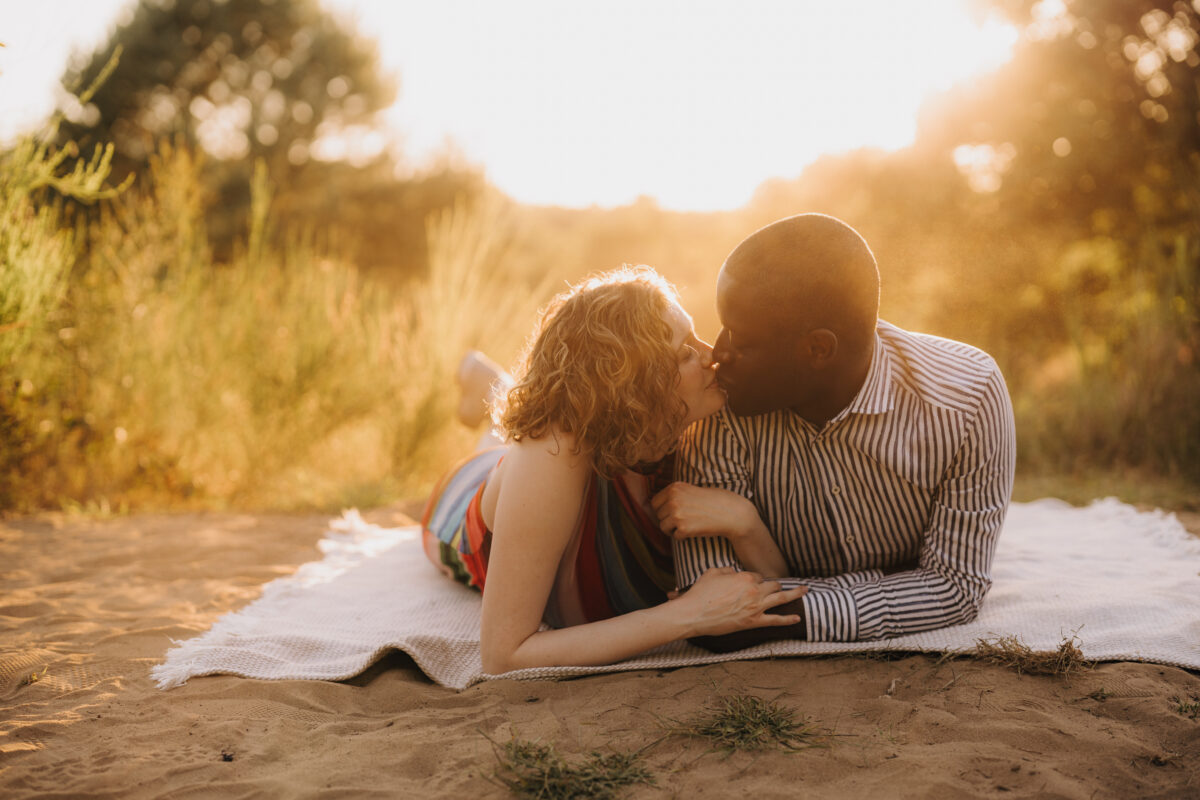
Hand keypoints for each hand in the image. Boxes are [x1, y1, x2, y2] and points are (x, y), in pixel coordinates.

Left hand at [651, 483, 765, 541]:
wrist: (732, 513)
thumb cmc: (714, 501)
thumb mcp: (691, 489)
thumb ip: (674, 495)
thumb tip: (653, 506)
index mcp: (674, 487)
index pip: (654, 502)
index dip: (663, 509)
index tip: (674, 512)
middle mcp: (673, 499)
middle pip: (658, 515)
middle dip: (668, 519)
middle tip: (684, 519)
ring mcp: (677, 514)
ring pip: (663, 527)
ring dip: (674, 529)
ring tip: (689, 524)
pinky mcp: (683, 528)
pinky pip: (674, 536)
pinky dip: (683, 536)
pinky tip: (695, 530)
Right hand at [669, 567, 807, 637]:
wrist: (694, 614)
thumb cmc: (700, 593)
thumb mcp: (712, 573)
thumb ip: (727, 570)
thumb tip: (734, 573)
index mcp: (744, 577)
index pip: (757, 576)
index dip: (754, 579)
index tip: (749, 584)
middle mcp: (754, 590)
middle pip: (772, 585)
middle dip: (775, 585)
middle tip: (778, 587)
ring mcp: (756, 607)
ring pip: (781, 598)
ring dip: (795, 593)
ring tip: (805, 590)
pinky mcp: (754, 622)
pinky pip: (776, 620)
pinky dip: (788, 619)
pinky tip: (798, 618)